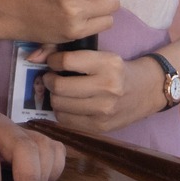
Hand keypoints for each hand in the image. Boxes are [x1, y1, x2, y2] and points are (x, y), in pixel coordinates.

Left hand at [44, 50, 161, 134]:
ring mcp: (104, 111)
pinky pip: (65, 121)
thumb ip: (67, 52)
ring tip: (60, 91)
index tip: (54, 62)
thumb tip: (33, 57)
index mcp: (108, 64)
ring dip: (54, 97)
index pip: (66, 61)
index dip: (53, 61)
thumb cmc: (117, 69)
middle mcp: (108, 88)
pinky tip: (69, 104)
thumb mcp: (100, 55)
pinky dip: (62, 111)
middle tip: (52, 77)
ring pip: (59, 105)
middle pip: (59, 86)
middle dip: (49, 80)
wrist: (146, 91)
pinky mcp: (100, 127)